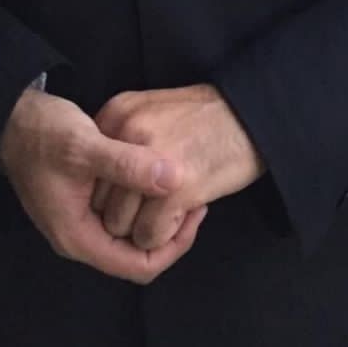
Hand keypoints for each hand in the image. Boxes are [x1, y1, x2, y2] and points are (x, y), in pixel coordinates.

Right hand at [0, 87, 206, 282]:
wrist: (11, 117)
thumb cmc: (43, 134)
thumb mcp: (86, 146)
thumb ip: (129, 165)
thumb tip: (176, 178)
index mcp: (79, 237)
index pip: (139, 266)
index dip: (173, 246)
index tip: (196, 211)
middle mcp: (81, 236)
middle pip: (138, 252)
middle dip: (170, 229)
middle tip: (196, 192)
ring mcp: (82, 219)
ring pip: (132, 230)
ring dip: (157, 212)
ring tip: (184, 180)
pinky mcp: (85, 200)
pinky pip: (123, 212)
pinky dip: (143, 198)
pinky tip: (159, 172)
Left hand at [92, 84, 262, 250]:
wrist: (257, 113)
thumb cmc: (212, 116)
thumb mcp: (157, 110)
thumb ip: (126, 139)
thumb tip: (107, 180)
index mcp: (118, 113)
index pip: (90, 172)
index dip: (113, 191)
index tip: (139, 192)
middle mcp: (126, 132)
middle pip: (100, 201)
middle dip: (127, 212)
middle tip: (158, 205)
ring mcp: (148, 161)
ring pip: (120, 225)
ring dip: (145, 227)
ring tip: (175, 208)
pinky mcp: (174, 189)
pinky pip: (150, 236)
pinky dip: (167, 235)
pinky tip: (189, 211)